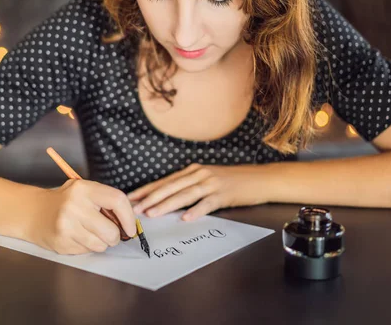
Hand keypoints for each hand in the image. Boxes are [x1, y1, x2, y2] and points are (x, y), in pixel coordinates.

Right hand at [24, 179, 136, 254]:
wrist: (33, 212)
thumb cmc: (65, 202)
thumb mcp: (84, 191)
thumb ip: (105, 201)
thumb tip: (129, 221)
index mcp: (83, 189)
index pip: (117, 200)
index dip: (129, 217)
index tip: (130, 228)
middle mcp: (74, 206)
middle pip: (111, 230)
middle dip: (115, 236)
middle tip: (109, 233)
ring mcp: (66, 225)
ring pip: (101, 245)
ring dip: (101, 243)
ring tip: (90, 233)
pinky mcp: (61, 242)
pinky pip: (87, 251)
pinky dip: (87, 247)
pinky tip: (77, 237)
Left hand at [127, 163, 268, 220]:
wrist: (259, 179)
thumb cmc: (231, 182)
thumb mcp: (207, 179)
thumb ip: (189, 186)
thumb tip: (167, 200)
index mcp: (192, 171)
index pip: (164, 182)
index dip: (147, 190)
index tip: (131, 198)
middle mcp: (199, 174)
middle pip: (170, 187)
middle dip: (150, 198)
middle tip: (135, 209)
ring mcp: (211, 183)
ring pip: (184, 194)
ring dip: (167, 204)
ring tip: (152, 214)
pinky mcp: (223, 194)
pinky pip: (207, 203)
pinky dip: (196, 210)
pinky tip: (186, 218)